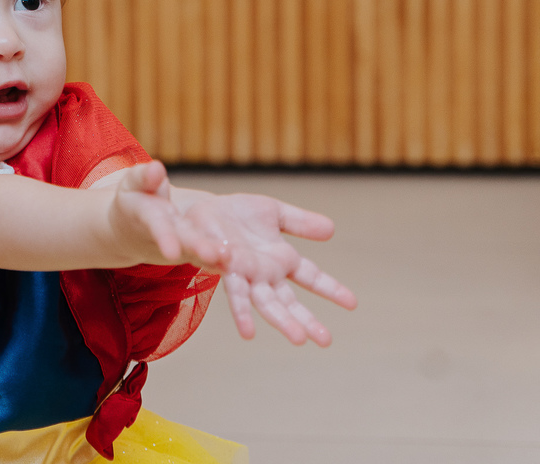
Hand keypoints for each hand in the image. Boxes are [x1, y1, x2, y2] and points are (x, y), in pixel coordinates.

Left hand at [174, 189, 358, 345]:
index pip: (311, 276)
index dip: (331, 289)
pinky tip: (248, 332)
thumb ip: (299, 223)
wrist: (198, 209)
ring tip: (298, 340)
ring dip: (281, 321)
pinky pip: (234, 293)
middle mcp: (264, 273)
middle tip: (327, 341)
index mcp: (280, 259)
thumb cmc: (235, 213)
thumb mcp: (273, 212)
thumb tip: (332, 229)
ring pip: (266, 303)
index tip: (353, 303)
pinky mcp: (225, 269)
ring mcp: (245, 275)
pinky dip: (242, 312)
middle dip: (306, 320)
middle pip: (289, 301)